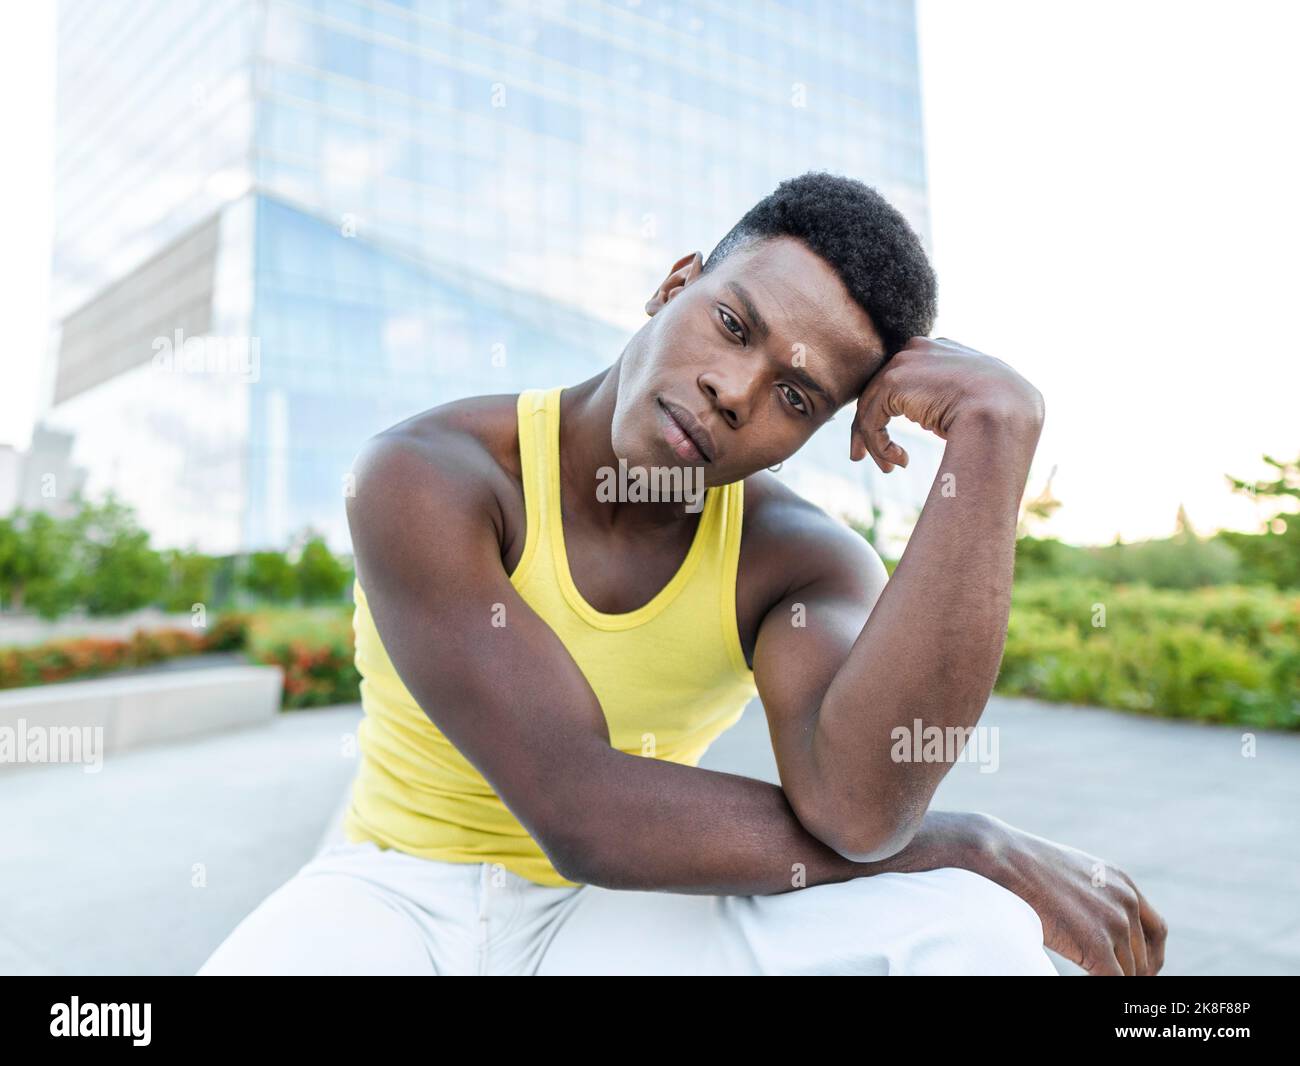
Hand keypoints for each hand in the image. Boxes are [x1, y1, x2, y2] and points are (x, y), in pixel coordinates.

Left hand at [849, 337, 1043, 471]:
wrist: (1004, 412)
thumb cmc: (1000, 415)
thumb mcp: (976, 402)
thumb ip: (953, 401)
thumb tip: (940, 421)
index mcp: (943, 349)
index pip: (906, 378)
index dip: (894, 407)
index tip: (895, 435)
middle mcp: (920, 349)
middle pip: (882, 389)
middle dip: (872, 424)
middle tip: (865, 454)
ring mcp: (905, 362)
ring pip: (873, 406)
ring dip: (875, 442)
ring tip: (887, 467)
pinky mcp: (892, 382)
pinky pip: (871, 418)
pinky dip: (878, 444)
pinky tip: (900, 461)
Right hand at [979, 814, 1167, 975]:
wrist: (1006, 859)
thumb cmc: (1025, 865)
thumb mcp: (1072, 873)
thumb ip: (1093, 894)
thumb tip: (1091, 920)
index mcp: (1123, 883)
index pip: (1157, 931)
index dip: (1153, 956)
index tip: (1142, 970)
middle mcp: (1126, 901)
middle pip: (1145, 957)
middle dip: (1133, 974)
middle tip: (1113, 980)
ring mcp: (1114, 923)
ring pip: (1131, 973)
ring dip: (1117, 980)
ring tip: (1094, 978)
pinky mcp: (1097, 945)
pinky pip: (1115, 980)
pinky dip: (1105, 987)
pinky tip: (1086, 980)